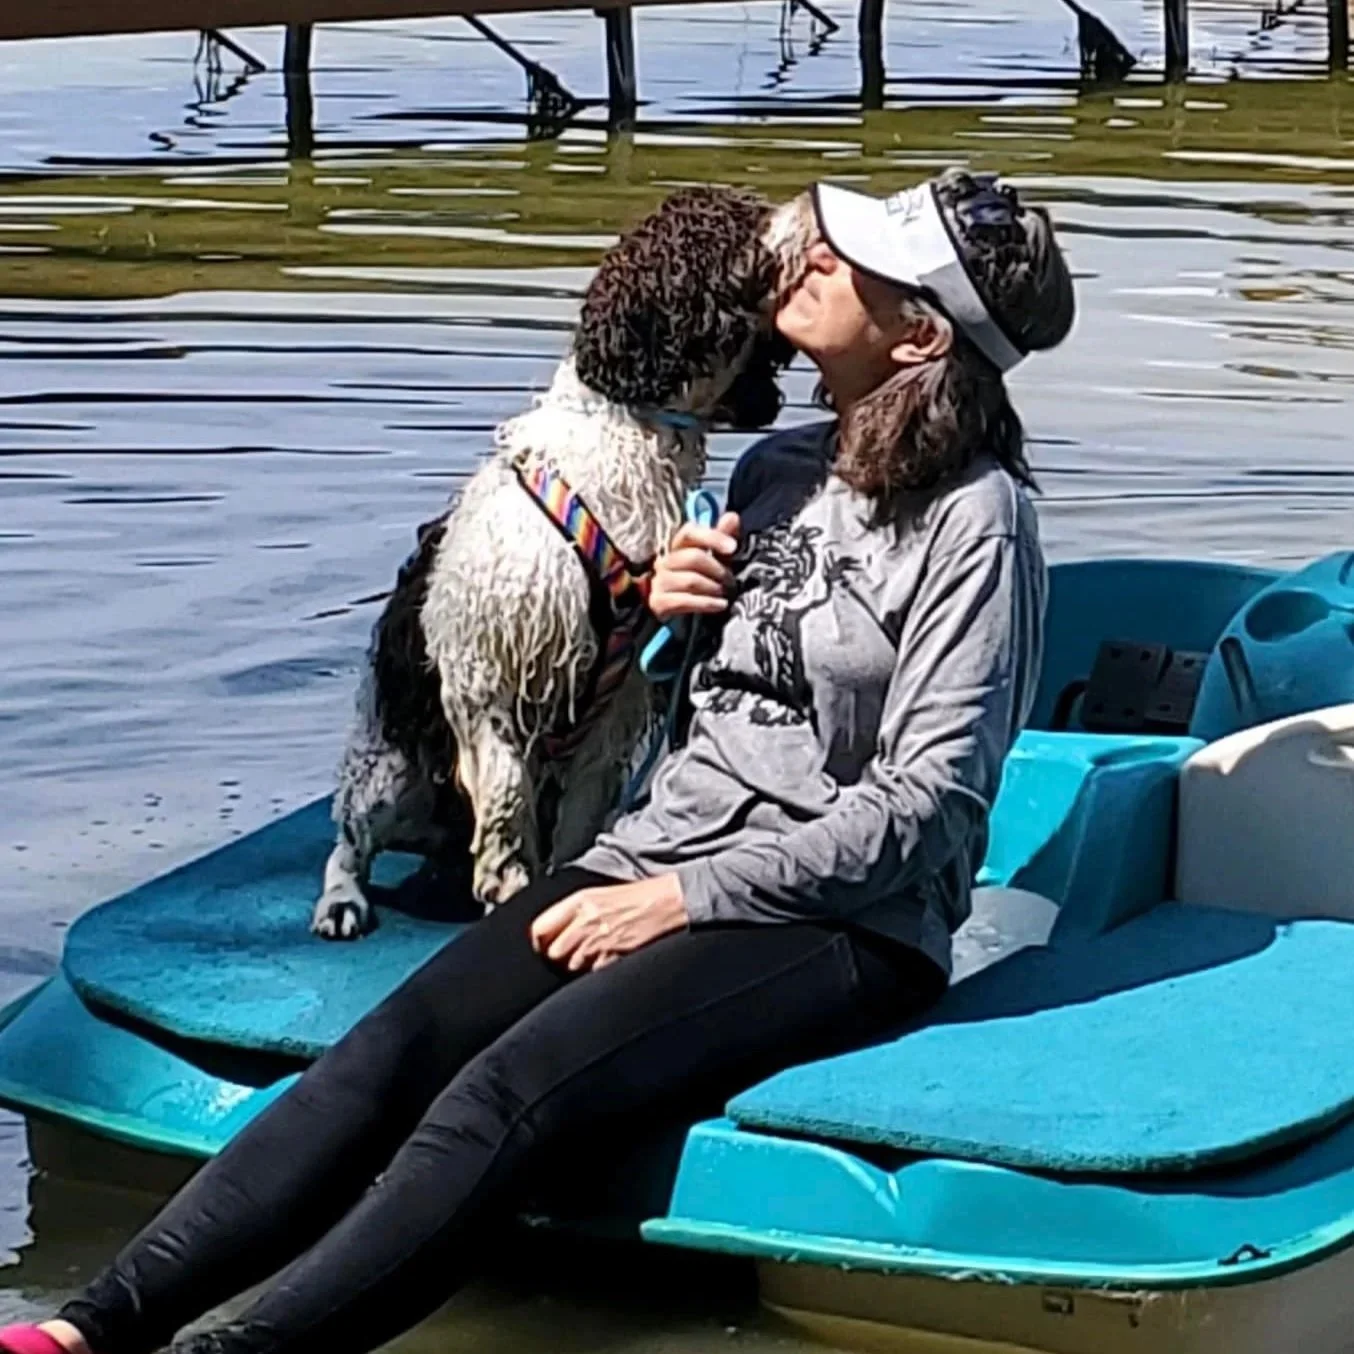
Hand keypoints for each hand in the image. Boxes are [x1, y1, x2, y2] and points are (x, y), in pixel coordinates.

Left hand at [529, 875, 686, 972]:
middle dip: (558, 957)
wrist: (666, 901)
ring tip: (591, 955)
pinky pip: (593, 971)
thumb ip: (574, 911)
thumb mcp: (599, 894)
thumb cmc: (636, 896)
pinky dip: (597, 969)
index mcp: (579, 901)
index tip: (540, 946)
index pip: (540, 927)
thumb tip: (553, 930)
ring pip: (572, 965)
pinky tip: (606, 958)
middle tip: (568, 954)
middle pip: (553, 952)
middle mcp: (585, 920)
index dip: (537, 941)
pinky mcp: (614, 955)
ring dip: (578, 964)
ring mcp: (599, 939)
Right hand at [649, 512, 739, 622]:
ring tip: (725, 594)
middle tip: (730, 581)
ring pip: (691, 580)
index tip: (733, 547)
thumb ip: (721, 539)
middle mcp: (664, 561)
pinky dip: (707, 603)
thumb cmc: (700, 581)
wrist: (678, 616)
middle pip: (693, 557)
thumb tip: (732, 516)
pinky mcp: (658, 603)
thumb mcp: (714, 560)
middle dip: (718, 570)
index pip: (689, 532)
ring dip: (714, 588)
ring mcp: (659, 582)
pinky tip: (720, 605)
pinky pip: (685, 600)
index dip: (712, 537)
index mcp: (676, 546)